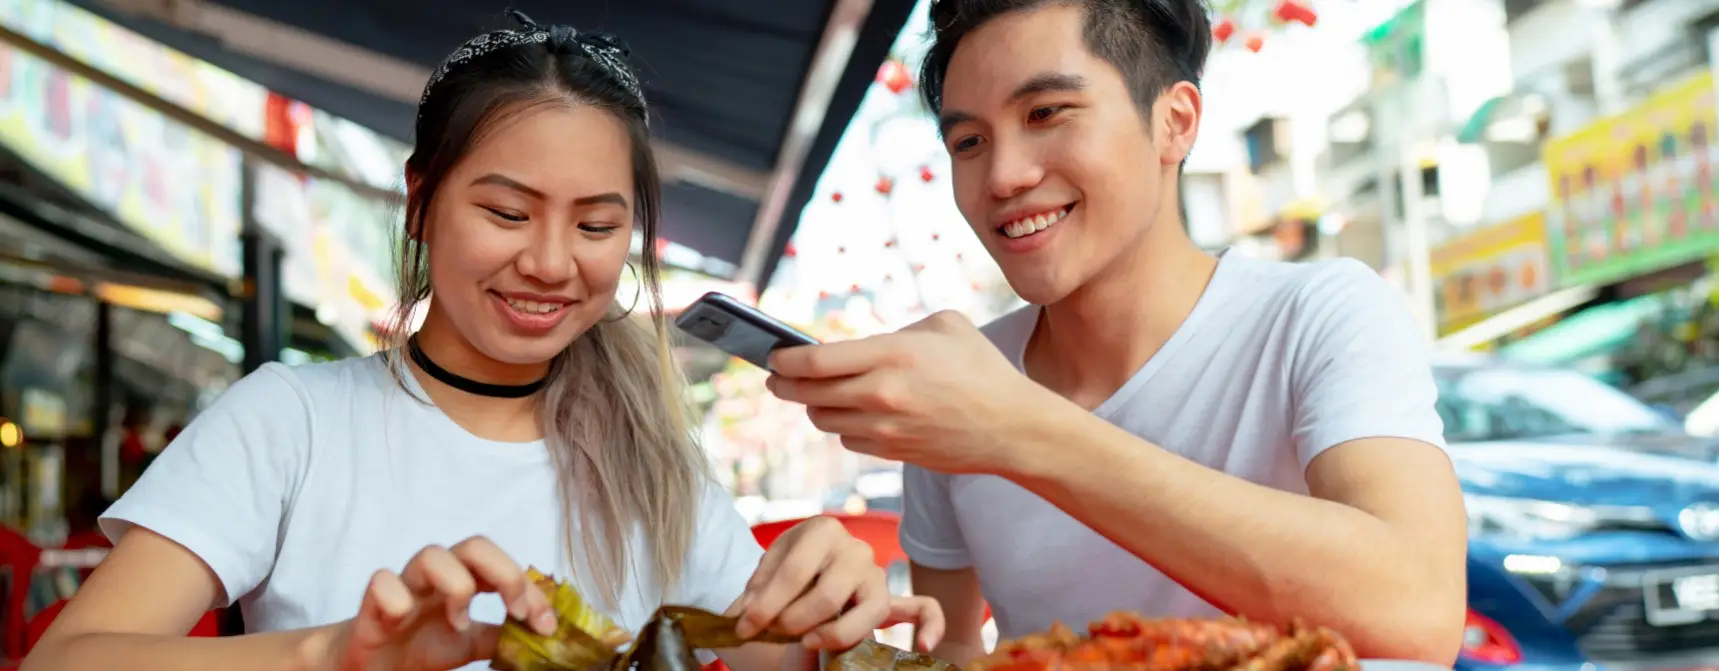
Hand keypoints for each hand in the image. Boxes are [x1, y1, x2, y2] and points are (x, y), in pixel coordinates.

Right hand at [323, 536, 557, 670]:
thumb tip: (542, 634)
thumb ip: (501, 635)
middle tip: (515, 612)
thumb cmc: (420, 646)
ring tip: (459, 623)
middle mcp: (437, 577)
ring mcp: (405, 587)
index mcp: (464, 580)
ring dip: (456, 586)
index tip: (546, 625)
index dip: (531, 590)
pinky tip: (405, 621)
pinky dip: (397, 599)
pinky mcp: (371, 605)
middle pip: (475, 545)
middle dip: (505, 573)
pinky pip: (381, 582)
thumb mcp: (470, 643)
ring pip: (431, 554)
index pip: (504, 565)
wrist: (369, 666)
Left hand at [732, 517, 944, 650]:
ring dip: (835, 633)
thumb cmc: (785, 571)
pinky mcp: (890, 599)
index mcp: (822, 530)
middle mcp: (856, 549)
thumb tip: (747, 615)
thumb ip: (758, 592)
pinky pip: (923, 609)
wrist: (803, 571)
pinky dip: (929, 626)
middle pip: (829, 594)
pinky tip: (926, 645)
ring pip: (870, 610)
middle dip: (794, 620)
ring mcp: (877, 575)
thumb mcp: (765, 572)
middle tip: (773, 632)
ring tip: (809, 641)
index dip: (766, 604)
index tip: (745, 627)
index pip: (795, 571)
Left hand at [767, 310, 1052, 473]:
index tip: (772, 355)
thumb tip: (861, 344)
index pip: (814, 360)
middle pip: (808, 394)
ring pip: (824, 420)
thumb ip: (897, 330)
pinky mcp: (891, 453)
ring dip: (814, 406)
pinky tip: (855, 414)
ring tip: (816, 393)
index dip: (783, 359)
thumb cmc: (982, 369)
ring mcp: (885, 429)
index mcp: (891, 355)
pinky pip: (849, 440)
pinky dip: (845, 426)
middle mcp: (881, 394)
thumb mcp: (944, 325)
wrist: (1013, 428)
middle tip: (777, 378)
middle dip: (784, 385)